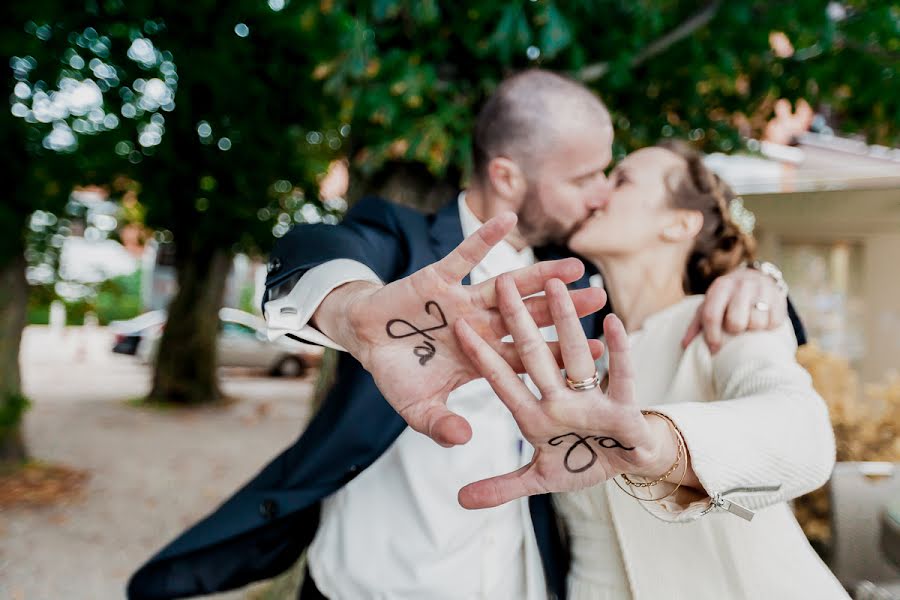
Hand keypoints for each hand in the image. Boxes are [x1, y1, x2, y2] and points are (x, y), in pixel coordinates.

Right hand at [316, 213, 607, 446]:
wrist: (363, 339)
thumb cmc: (396, 373)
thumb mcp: (417, 408)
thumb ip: (439, 425)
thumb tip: (465, 439)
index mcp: (481, 358)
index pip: (529, 357)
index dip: (560, 356)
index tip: (598, 354)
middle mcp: (479, 326)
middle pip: (529, 318)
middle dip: (564, 310)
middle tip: (600, 299)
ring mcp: (461, 301)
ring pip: (506, 287)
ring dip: (538, 276)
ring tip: (573, 266)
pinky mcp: (437, 279)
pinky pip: (464, 256)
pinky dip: (484, 239)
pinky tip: (508, 220)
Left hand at [454, 276, 669, 508]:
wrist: (626, 464)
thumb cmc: (580, 462)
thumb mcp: (538, 477)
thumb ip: (501, 486)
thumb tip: (460, 501)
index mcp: (534, 414)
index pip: (501, 379)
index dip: (482, 355)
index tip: (459, 327)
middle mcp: (559, 397)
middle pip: (534, 353)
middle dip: (521, 319)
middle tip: (503, 281)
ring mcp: (591, 396)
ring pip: (575, 352)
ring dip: (567, 321)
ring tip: (556, 283)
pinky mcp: (624, 402)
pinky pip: (622, 373)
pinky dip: (619, 351)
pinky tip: (612, 323)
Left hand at [681, 267, 787, 352]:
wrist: (755, 277)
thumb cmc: (726, 300)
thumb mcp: (709, 306)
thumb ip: (696, 325)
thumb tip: (684, 345)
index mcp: (720, 287)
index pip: (712, 315)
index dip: (712, 336)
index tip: (715, 349)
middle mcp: (741, 285)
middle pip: (736, 322)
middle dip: (734, 331)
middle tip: (736, 329)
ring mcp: (762, 289)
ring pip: (757, 324)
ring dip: (752, 330)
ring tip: (750, 324)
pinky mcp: (780, 297)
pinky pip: (774, 322)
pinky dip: (768, 327)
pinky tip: (763, 321)